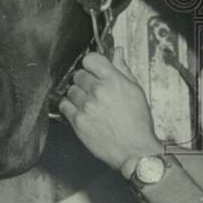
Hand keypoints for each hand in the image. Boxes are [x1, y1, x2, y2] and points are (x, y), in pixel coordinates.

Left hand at [58, 47, 162, 170]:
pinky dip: (70, 106)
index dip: (91, 64)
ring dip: (78, 94)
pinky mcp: (77, 121)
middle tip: (93, 90)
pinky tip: (80, 110)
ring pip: (71, 90)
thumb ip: (123, 69)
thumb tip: (117, 52)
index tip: (94, 70)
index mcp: (114, 81)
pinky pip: (64, 105)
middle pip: (79, 74)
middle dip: (85, 80)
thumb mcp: (136, 91)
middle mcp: (98, 91)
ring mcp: (86, 106)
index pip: (91, 59)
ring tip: (89, 103)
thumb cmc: (138, 122)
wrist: (134, 150)